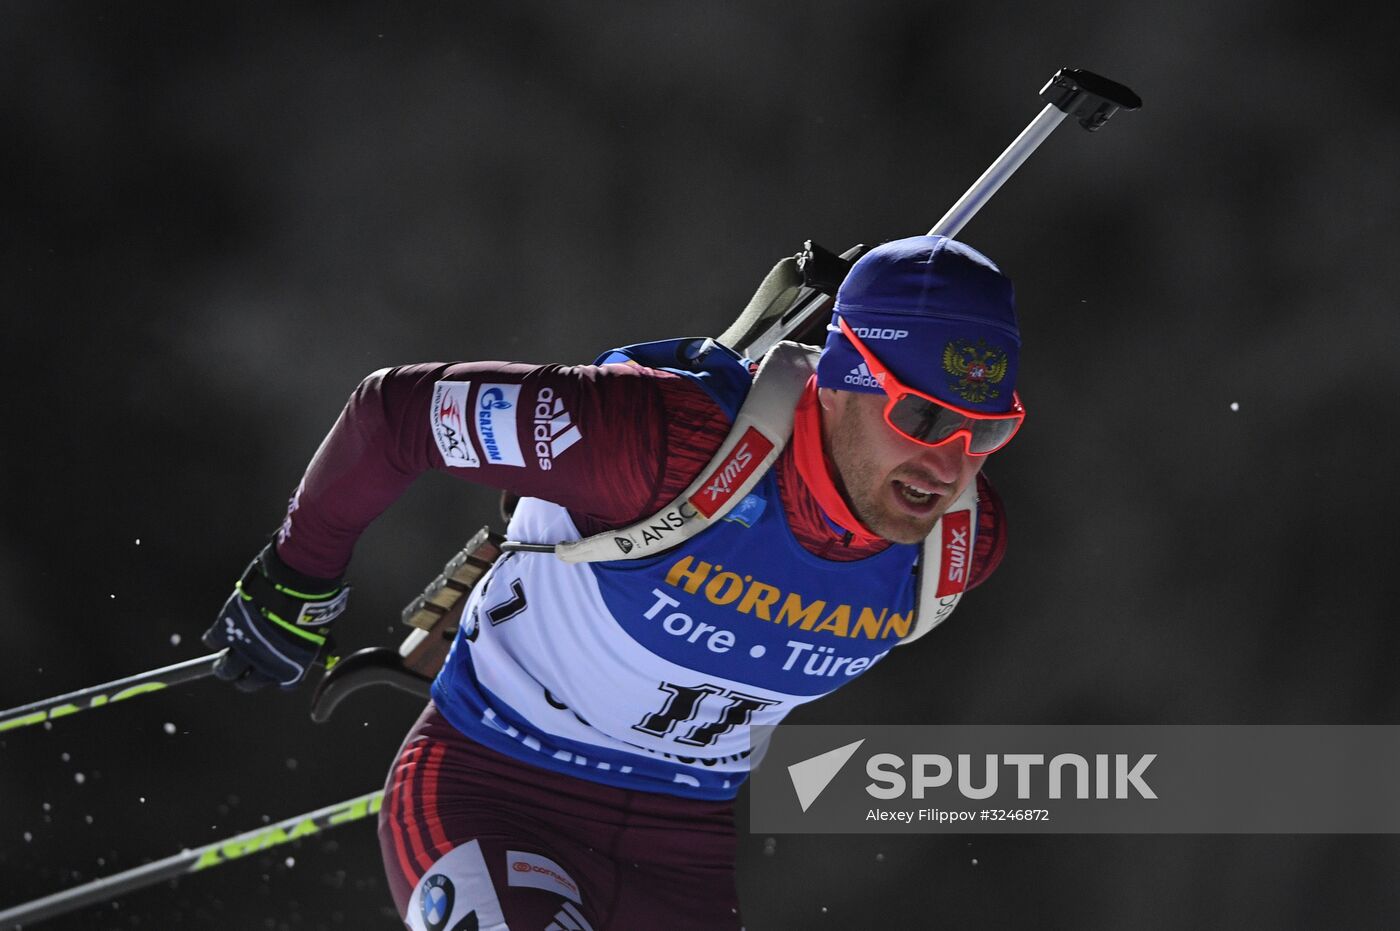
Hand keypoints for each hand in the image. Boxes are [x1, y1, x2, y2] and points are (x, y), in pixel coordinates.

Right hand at [203, 543, 349, 690]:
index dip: (274, 676)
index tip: (270, 671)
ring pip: (225, 669)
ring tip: (222, 661)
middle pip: (247, 684)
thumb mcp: (321, 632)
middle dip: (243, 677)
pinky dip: (214, 639)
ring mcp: (245, 648)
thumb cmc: (314, 605)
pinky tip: (218, 636)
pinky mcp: (228, 629)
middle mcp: (266, 664)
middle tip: (238, 669)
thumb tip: (327, 656)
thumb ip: (318, 647)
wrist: (296, 584)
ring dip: (223, 666)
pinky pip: (213, 641)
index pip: (281, 684)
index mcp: (292, 668)